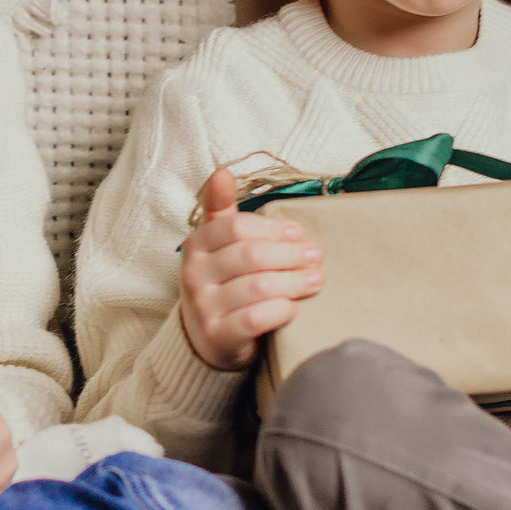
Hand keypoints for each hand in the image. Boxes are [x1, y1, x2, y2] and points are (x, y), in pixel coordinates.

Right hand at [178, 165, 323, 371]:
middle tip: (316, 257)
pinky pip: (254, 319)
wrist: (208, 338)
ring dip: (293, 282)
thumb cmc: (224, 282)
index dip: (273, 229)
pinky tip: (295, 307)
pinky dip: (280, 310)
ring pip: (257, 287)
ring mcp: (203, 307)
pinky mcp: (217, 336)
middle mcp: (193, 274)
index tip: (298, 233)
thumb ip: (223, 210)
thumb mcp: (219, 244)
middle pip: (251, 256)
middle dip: (290, 255)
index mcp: (197, 244)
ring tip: (316, 280)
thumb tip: (222, 171)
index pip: (237, 227)